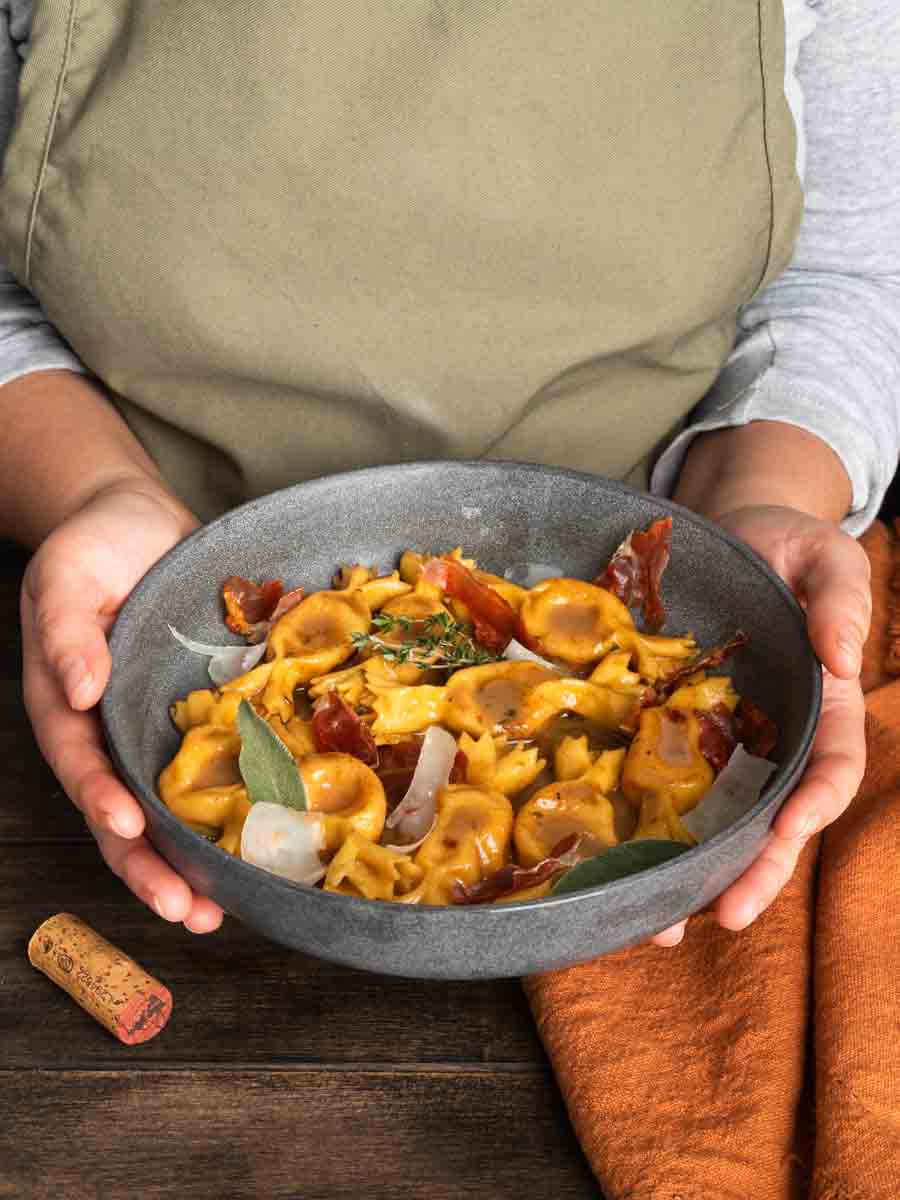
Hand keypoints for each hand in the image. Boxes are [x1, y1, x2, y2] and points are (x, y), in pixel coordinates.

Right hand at [21, 478, 224, 932]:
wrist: (140, 520)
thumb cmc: (94, 547)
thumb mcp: (66, 578)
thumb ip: (65, 633)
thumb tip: (79, 689)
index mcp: (69, 708)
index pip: (83, 768)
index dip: (103, 803)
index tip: (128, 829)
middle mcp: (112, 732)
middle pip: (124, 814)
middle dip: (151, 867)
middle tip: (190, 911)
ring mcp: (157, 730)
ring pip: (171, 808)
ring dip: (193, 861)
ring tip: (224, 910)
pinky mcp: (202, 717)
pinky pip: (218, 767)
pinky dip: (236, 807)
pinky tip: (267, 843)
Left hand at [651, 504, 868, 946]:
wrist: (731, 531)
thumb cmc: (788, 545)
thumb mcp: (828, 557)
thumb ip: (842, 600)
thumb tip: (844, 657)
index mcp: (823, 708)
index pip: (831, 770)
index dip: (814, 806)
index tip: (789, 833)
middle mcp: (773, 739)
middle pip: (773, 821)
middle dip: (754, 873)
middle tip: (723, 916)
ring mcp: (721, 742)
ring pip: (715, 822)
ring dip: (693, 875)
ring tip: (660, 923)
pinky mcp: (668, 730)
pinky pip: (659, 785)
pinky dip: (642, 828)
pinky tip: (612, 864)